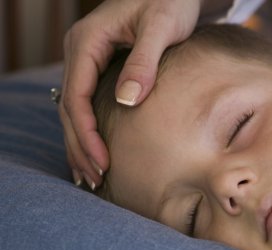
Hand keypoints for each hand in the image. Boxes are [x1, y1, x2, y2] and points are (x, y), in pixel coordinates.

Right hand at [59, 0, 205, 189]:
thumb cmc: (170, 2)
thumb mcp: (162, 27)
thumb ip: (144, 62)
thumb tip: (126, 101)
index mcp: (88, 41)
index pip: (77, 96)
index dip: (87, 133)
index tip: (103, 161)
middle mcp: (80, 51)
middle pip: (70, 107)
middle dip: (80, 145)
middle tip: (95, 179)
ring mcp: (87, 58)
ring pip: (74, 108)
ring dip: (81, 142)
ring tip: (91, 176)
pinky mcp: (100, 65)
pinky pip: (86, 102)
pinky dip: (89, 129)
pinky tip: (96, 150)